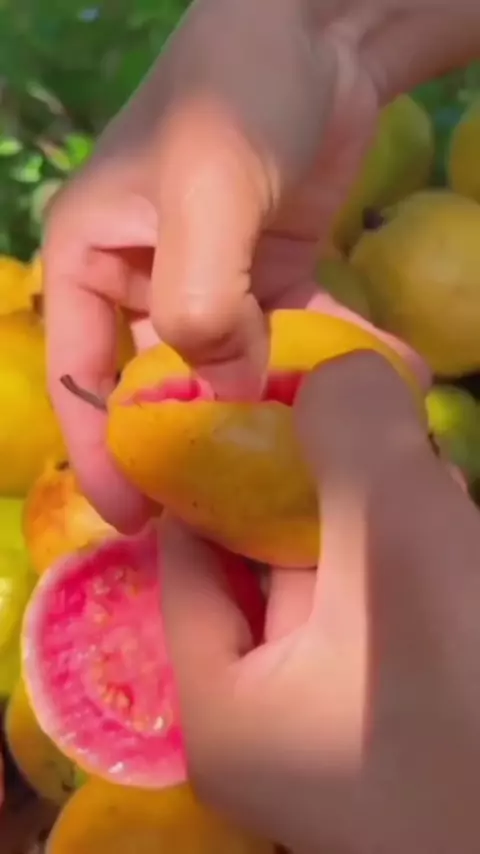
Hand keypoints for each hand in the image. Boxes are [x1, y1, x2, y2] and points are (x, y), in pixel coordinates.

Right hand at [43, 0, 434, 531]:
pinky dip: (330, 358)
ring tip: (319, 462)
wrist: (317, 31)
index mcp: (90, 262)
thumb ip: (200, 303)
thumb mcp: (203, 196)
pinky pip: (294, 333)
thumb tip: (229, 393)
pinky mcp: (271, 275)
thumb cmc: (232, 96)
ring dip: (278, 407)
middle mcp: (142, 280)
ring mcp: (211, 281)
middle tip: (234, 512)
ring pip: (234, 367)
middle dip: (198, 443)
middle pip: (160, 384)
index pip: (80, 374)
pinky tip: (384, 382)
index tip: (133, 518)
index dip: (100, 450)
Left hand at [160, 352, 479, 853]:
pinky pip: (390, 609)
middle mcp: (270, 720)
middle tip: (363, 403)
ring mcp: (344, 720)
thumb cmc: (469, 699)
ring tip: (417, 453)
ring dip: (377, 510)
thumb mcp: (400, 547)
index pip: (190, 548)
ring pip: (342, 578)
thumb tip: (331, 363)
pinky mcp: (406, 710)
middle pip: (269, 558)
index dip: (221, 457)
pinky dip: (413, 556)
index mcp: (223, 704)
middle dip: (319, 477)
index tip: (270, 389)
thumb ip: (352, 440)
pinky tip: (450, 513)